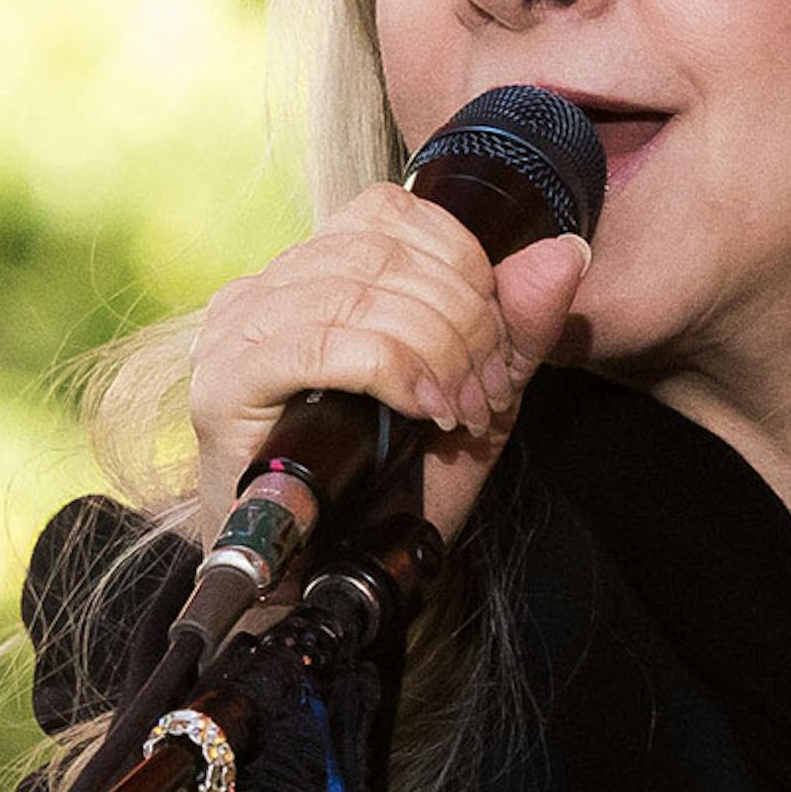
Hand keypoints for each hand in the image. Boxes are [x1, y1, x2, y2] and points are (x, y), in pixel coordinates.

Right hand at [188, 183, 590, 556]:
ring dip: (435, 352)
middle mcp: (269, 286)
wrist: (324, 578)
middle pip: (383, 253)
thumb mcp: (473, 400)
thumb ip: (517, 330)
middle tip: (485, 393)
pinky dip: (391, 370)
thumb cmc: (386, 492)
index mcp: (315, 271)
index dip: (461, 264)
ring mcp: (240, 328)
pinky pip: (322, 343)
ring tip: (458, 410)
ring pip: (359, 293)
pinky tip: (422, 409)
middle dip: (461, 321)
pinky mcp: (227, 380)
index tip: (495, 342)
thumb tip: (563, 253)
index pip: (391, 213)